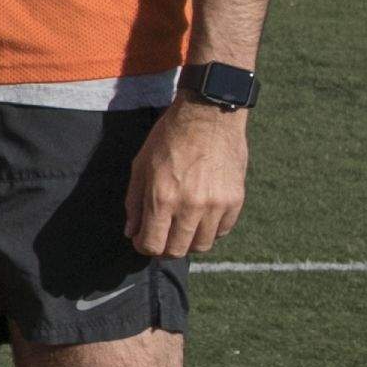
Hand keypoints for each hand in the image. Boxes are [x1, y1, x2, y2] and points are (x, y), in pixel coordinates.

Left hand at [124, 94, 250, 258]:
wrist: (208, 116)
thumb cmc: (169, 138)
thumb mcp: (140, 166)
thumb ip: (134, 202)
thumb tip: (131, 232)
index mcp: (162, 198)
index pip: (151, 244)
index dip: (143, 246)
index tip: (142, 239)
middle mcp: (190, 207)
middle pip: (177, 250)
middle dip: (164, 247)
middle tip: (161, 234)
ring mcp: (216, 205)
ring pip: (202, 245)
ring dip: (188, 241)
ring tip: (181, 226)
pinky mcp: (235, 200)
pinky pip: (222, 231)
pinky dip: (210, 230)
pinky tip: (201, 216)